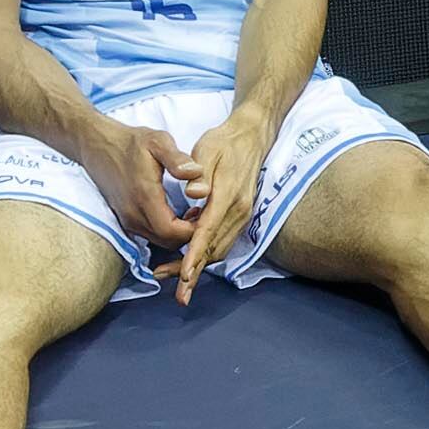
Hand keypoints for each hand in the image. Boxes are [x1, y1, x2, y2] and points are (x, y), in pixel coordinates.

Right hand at [80, 119, 207, 257]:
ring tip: (192, 212)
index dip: (193, 229)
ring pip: (159, 241)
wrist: (97, 145)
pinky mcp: (124, 219)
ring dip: (177, 233)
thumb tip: (196, 172)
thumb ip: (177, 159)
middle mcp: (133, 215)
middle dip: (189, 234)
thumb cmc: (131, 142)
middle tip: (203, 213)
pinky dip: (166, 230)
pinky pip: (150, 235)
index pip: (172, 232)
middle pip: (167, 242)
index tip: (206, 213)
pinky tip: (176, 213)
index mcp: (145, 197)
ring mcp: (127, 219)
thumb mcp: (158, 142)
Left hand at [171, 109, 279, 304]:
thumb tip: (193, 195)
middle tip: (177, 292)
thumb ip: (201, 174)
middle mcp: (239, 210)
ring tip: (176, 279)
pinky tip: (189, 253)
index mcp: (229, 196)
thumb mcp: (208, 149)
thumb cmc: (225, 141)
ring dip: (199, 266)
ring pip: (219, 249)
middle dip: (195, 272)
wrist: (252, 135)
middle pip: (214, 249)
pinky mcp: (240, 215)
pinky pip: (222, 240)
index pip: (208, 231)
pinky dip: (206, 252)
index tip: (183, 276)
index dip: (194, 256)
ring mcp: (242, 214)